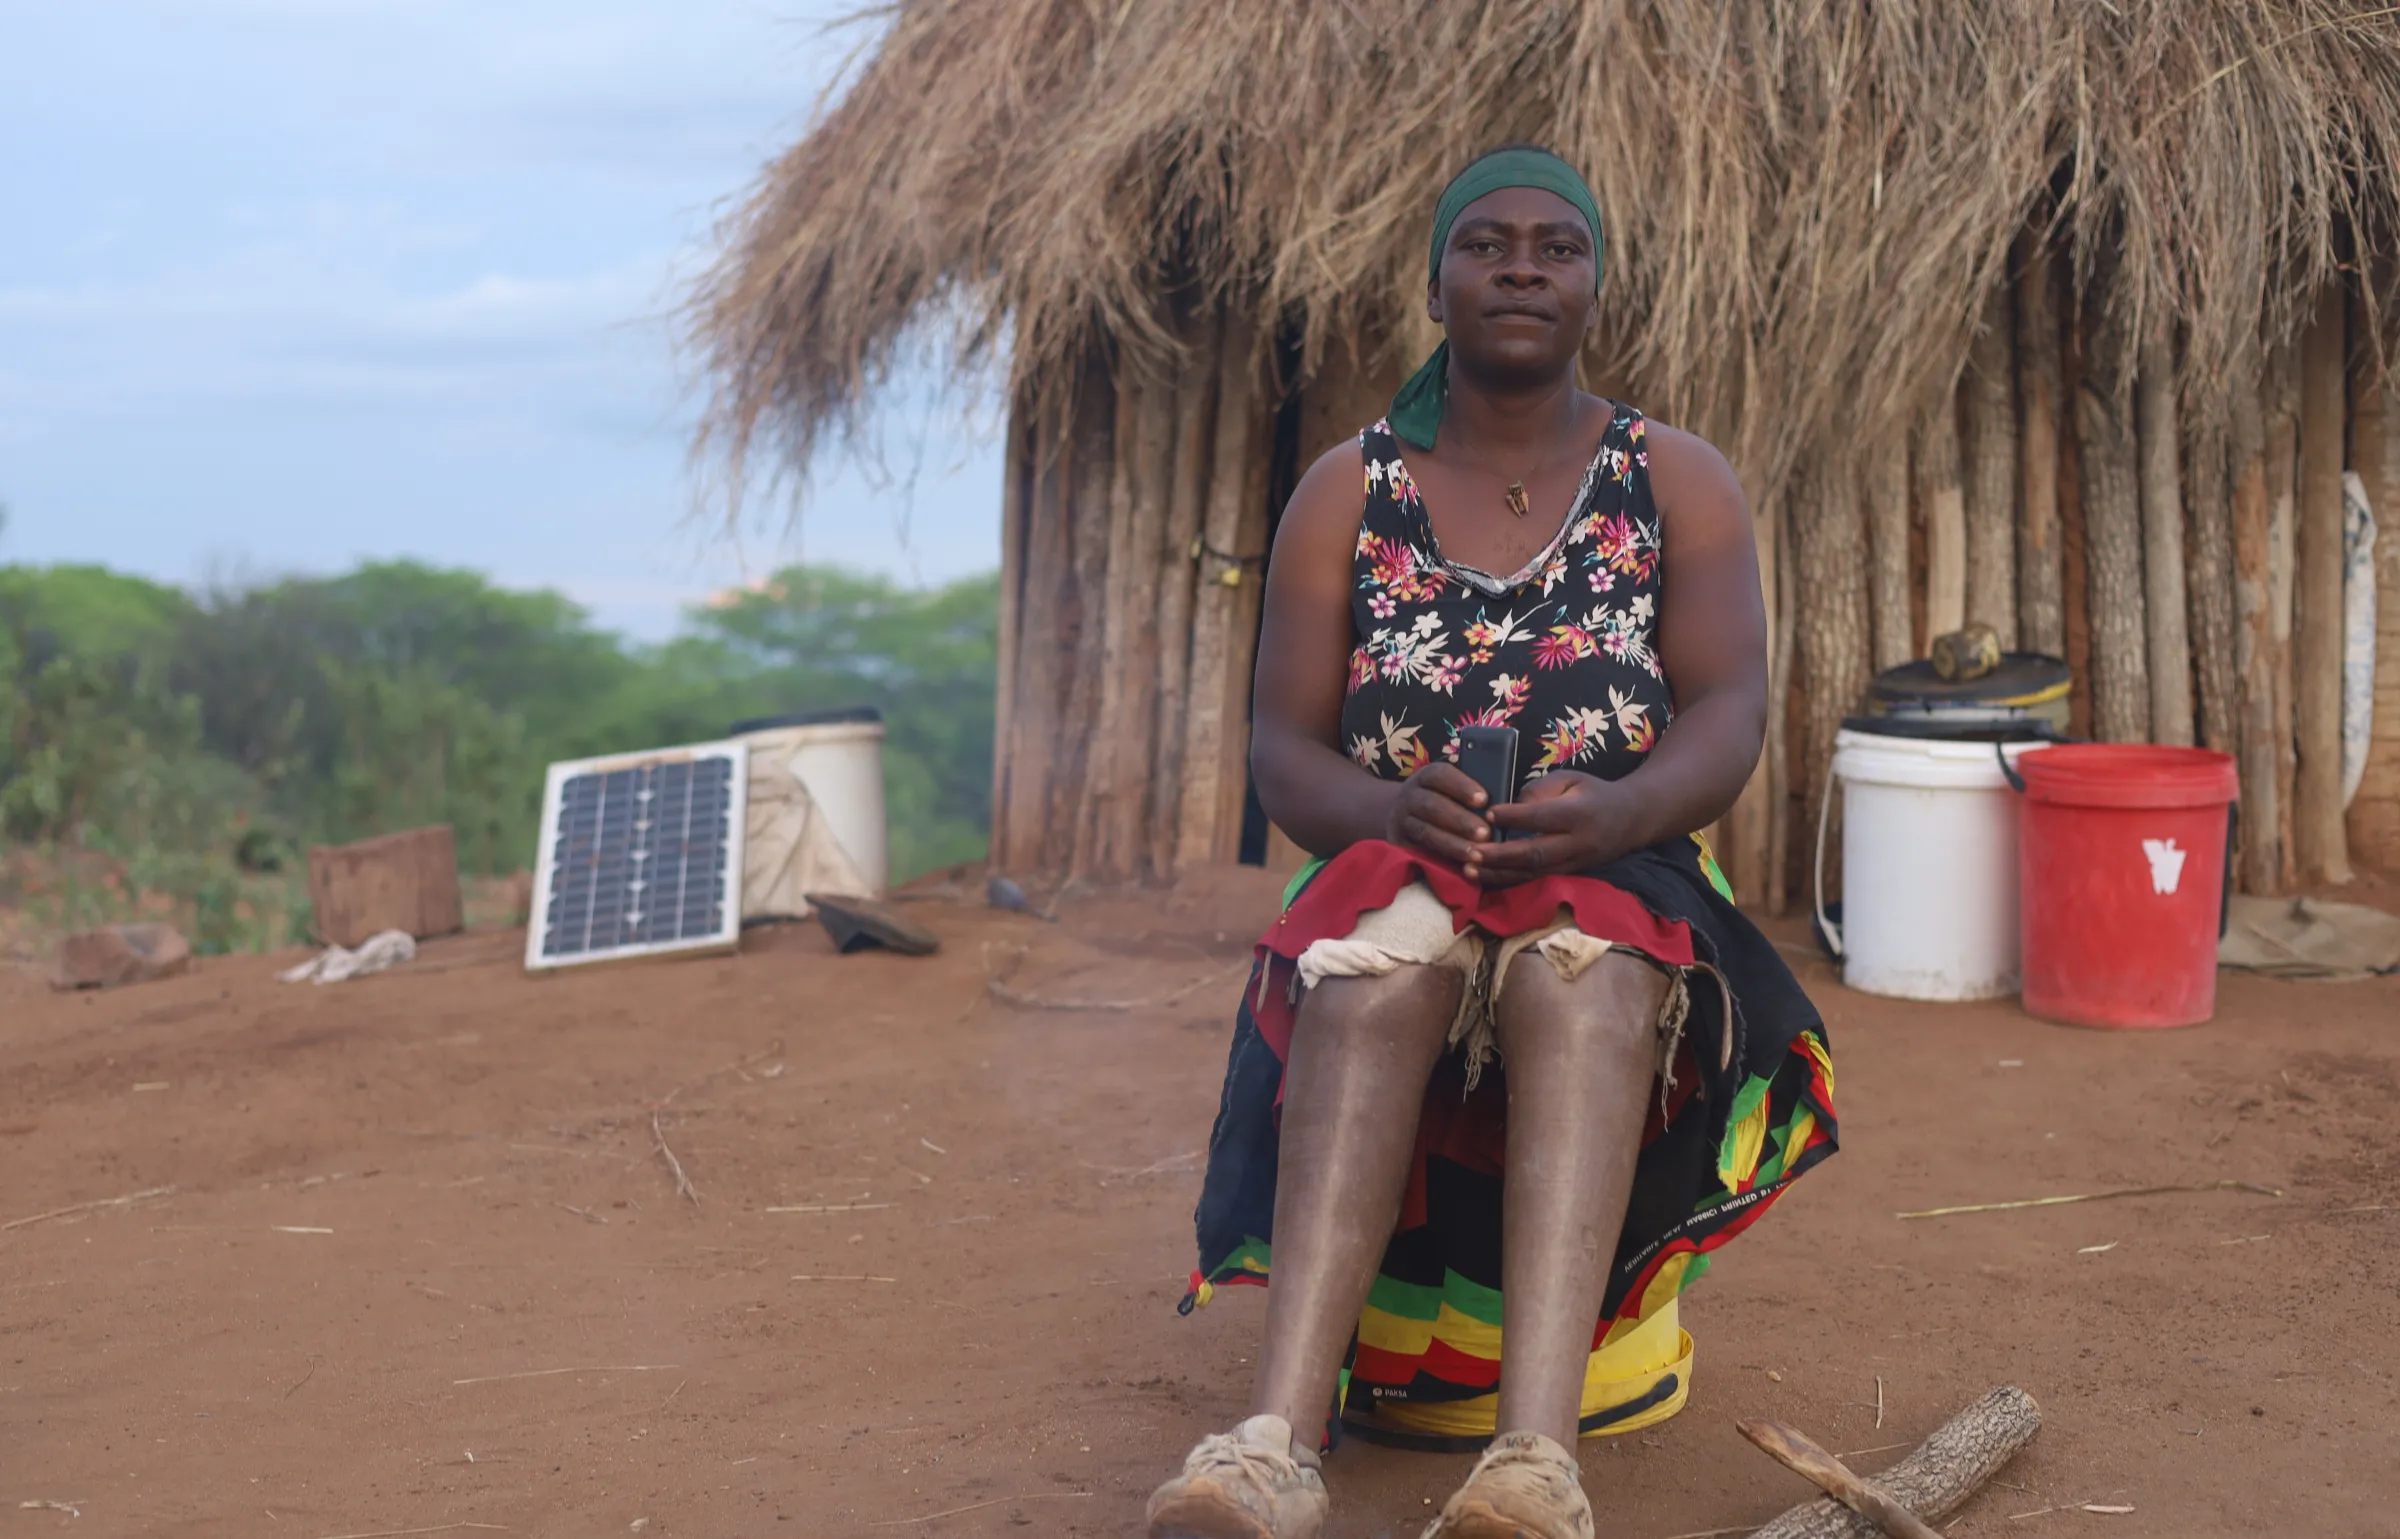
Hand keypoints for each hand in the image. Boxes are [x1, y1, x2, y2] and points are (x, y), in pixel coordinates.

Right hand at [1383, 762, 1494, 866]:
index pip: (1440, 775)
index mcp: (1426, 777)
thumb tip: (1502, 799)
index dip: (1461, 786)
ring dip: (1451, 844)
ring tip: (1475, 855)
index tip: (1483, 799)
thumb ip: (1470, 792)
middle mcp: (1410, 796)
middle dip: (1460, 820)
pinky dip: (1439, 859)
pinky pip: (1417, 852)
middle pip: (1432, 805)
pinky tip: (1459, 866)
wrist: (1402, 816)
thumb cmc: (1441, 800)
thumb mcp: (1449, 789)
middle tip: (1485, 833)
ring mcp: (1401, 821)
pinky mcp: (1398, 844)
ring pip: (1425, 832)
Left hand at [1472, 771, 1641, 885]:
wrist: (1634, 819)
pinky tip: (1486, 877)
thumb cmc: (1595, 793)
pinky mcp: (1571, 875)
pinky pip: (1538, 880)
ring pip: (1535, 873)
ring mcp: (1576, 863)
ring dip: (1500, 873)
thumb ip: (1541, 789)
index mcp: (1580, 813)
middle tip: (1471, 852)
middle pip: (1537, 852)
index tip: (1487, 814)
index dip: (1514, 816)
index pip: (1543, 817)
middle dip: (1501, 855)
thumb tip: (1510, 807)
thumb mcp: (1571, 779)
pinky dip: (1511, 880)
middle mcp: (1579, 842)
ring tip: (1470, 870)